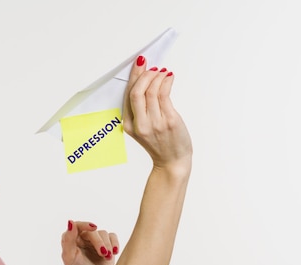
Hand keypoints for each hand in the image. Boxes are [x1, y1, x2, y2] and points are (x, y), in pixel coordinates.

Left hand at [61, 221, 117, 264]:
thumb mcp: (70, 257)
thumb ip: (68, 239)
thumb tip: (70, 221)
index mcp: (71, 240)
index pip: (78, 225)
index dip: (85, 224)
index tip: (94, 227)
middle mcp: (83, 239)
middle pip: (93, 231)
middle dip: (99, 242)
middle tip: (103, 254)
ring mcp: (95, 242)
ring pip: (104, 233)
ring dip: (107, 245)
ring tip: (106, 257)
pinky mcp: (107, 246)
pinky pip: (113, 236)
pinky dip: (115, 243)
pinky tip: (114, 252)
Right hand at [122, 57, 192, 171]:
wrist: (172, 162)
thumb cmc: (160, 144)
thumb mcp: (142, 129)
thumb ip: (140, 110)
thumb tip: (145, 82)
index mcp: (129, 126)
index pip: (128, 95)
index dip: (134, 77)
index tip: (139, 65)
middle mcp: (140, 124)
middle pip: (137, 91)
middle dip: (143, 74)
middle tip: (151, 66)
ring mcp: (155, 123)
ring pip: (151, 91)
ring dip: (156, 77)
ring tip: (162, 72)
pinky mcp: (169, 121)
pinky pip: (164, 94)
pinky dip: (166, 82)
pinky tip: (168, 77)